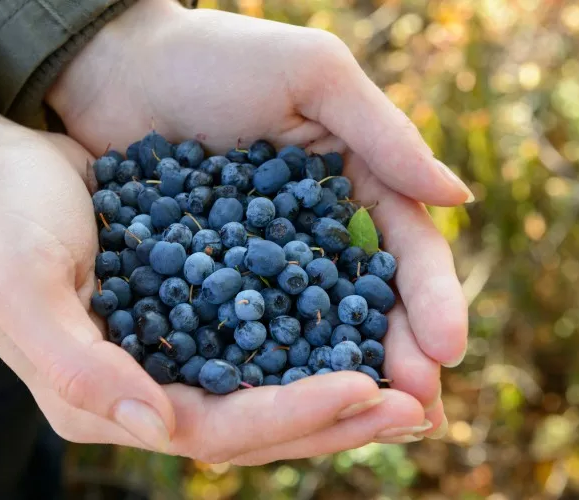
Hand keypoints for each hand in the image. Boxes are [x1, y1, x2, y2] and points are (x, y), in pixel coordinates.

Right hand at [0, 103, 427, 463]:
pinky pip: (269, 339)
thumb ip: (77, 365)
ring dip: (342, 389)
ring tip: (412, 384)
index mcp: (108, 399)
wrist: (4, 171)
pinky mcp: (197, 311)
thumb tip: (160, 423)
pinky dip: (319, 340)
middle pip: (257, 423)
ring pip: (273, 388)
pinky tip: (367, 327)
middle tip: (417, 406)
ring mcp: (176, 353)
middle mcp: (150, 388)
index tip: (364, 390)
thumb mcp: (22, 289)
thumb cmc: (6, 224)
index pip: (215, 429)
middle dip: (337, 419)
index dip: (290, 415)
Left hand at [46, 0, 469, 457]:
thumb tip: (458, 199)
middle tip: (417, 410)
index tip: (445, 350)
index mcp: (356, 181)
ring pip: (317, 326)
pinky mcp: (214, 277)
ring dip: (344, 374)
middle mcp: (318, 229)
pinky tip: (283, 400)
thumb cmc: (218, 56)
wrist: (120, 66)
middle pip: (370, 302)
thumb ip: (383, 135)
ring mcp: (267, 259)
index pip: (407, 249)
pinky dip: (273, 363)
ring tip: (365, 421)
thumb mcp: (313, 76)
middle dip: (397, 353)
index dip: (432, 300)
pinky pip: (250, 326)